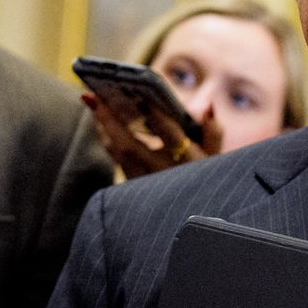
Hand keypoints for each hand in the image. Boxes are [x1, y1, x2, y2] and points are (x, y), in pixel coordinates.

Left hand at [82, 93, 222, 177]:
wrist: (187, 212)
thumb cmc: (203, 177)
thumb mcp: (215, 156)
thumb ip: (213, 131)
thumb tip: (207, 106)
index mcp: (187, 163)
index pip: (169, 137)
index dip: (156, 117)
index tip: (141, 98)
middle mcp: (162, 174)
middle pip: (128, 146)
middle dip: (108, 118)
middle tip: (92, 94)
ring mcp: (143, 181)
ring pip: (116, 152)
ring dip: (102, 124)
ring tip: (92, 99)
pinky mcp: (131, 184)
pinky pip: (115, 156)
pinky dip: (106, 134)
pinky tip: (100, 117)